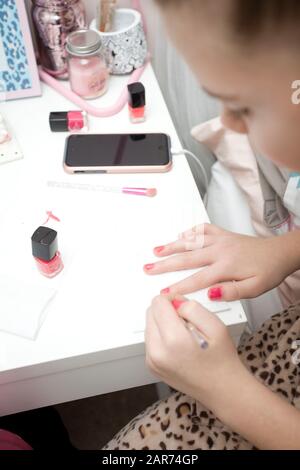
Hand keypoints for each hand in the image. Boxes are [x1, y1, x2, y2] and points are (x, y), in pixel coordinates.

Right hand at [144, 223, 294, 300]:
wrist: (280, 253)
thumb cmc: (268, 271)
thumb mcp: (255, 288)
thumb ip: (233, 292)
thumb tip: (211, 294)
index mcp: (226, 266)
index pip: (197, 279)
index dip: (178, 286)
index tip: (164, 292)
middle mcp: (220, 250)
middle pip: (187, 258)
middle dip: (165, 264)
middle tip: (148, 269)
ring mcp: (220, 240)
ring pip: (191, 242)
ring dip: (172, 246)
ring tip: (156, 251)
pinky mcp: (223, 234)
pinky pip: (203, 230)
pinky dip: (190, 232)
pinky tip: (181, 235)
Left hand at [145, 295, 243, 410]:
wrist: (222, 389)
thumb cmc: (222, 360)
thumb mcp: (215, 325)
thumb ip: (191, 307)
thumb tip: (174, 301)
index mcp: (173, 340)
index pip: (158, 303)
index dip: (173, 300)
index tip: (184, 307)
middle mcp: (157, 352)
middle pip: (151, 313)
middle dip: (167, 312)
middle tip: (188, 324)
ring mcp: (152, 361)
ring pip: (149, 325)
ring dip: (164, 324)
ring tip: (185, 336)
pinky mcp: (151, 365)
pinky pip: (150, 339)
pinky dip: (162, 336)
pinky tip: (179, 345)